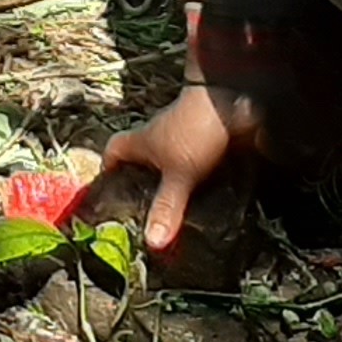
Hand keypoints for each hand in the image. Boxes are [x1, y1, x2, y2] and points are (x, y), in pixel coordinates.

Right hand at [99, 78, 266, 254]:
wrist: (234, 100)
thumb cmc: (195, 127)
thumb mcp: (178, 173)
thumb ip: (166, 206)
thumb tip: (152, 241)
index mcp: (143, 141)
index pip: (114, 150)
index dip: (108, 169)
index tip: (108, 189)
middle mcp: (160, 139)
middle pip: (142, 161)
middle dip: (142, 185)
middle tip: (144, 213)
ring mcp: (185, 140)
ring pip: (171, 166)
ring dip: (173, 185)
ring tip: (175, 214)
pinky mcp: (209, 145)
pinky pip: (198, 168)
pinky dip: (199, 184)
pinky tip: (206, 203)